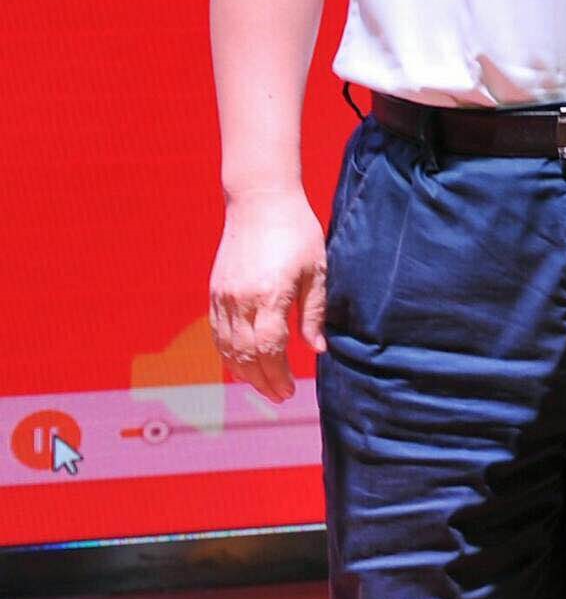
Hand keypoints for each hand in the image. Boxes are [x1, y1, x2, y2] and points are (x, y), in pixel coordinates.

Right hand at [209, 188, 326, 403]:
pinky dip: (227, 355)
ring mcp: (223, 297)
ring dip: (243, 373)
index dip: (278, 374)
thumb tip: (318, 350)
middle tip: (280, 396)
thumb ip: (313, 313)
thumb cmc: (297, 233)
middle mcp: (240, 300)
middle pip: (245, 355)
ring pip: (226, 348)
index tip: (290, 390)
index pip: (269, 349)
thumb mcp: (316, 271)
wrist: (260, 202)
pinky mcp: (215, 292)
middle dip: (262, 381)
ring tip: (263, 387)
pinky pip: (217, 334)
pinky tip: (240, 366)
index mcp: (269, 295)